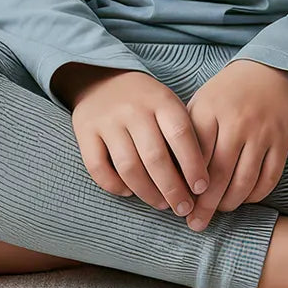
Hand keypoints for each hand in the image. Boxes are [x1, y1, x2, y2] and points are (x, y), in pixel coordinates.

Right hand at [68, 69, 211, 216]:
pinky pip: (98, 168)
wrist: (100, 79)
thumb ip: (181, 133)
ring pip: (128, 167)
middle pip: (155, 157)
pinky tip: (128, 191)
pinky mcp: (85, 132)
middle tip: (183, 208)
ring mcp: (107, 120)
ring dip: (148, 193)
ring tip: (161, 204)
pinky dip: (115, 186)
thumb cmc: (144, 101)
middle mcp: (133, 109)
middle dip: (173, 189)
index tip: (201, 189)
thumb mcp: (167, 104)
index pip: (181, 135)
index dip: (193, 165)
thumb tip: (199, 179)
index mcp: (160, 100)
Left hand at [181, 59, 287, 231]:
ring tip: (218, 212)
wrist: (272, 70)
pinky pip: (268, 180)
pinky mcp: (282, 142)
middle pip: (217, 176)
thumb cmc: (228, 92)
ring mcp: (261, 133)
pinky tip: (243, 199)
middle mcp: (235, 122)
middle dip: (204, 206)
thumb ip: (189, 134)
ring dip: (229, 204)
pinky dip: (254, 196)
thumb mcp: (202, 102)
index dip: (185, 185)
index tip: (178, 203)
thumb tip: (173, 174)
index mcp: (209, 111)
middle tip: (195, 224)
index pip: (193, 157)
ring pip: (243, 183)